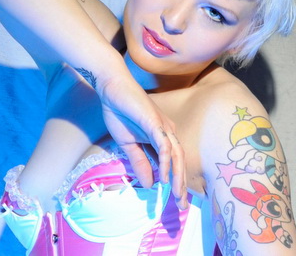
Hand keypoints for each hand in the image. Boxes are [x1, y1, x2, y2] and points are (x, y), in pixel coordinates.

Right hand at [99, 75, 187, 207]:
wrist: (113, 90)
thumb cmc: (121, 113)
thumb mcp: (128, 145)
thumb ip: (140, 162)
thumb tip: (149, 184)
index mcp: (162, 138)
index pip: (173, 164)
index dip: (176, 183)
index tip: (177, 202)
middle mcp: (168, 133)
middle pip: (179, 161)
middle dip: (182, 184)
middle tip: (182, 205)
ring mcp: (163, 127)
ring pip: (176, 154)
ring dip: (177, 175)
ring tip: (177, 194)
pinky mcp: (155, 122)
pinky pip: (164, 143)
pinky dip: (165, 159)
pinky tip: (164, 173)